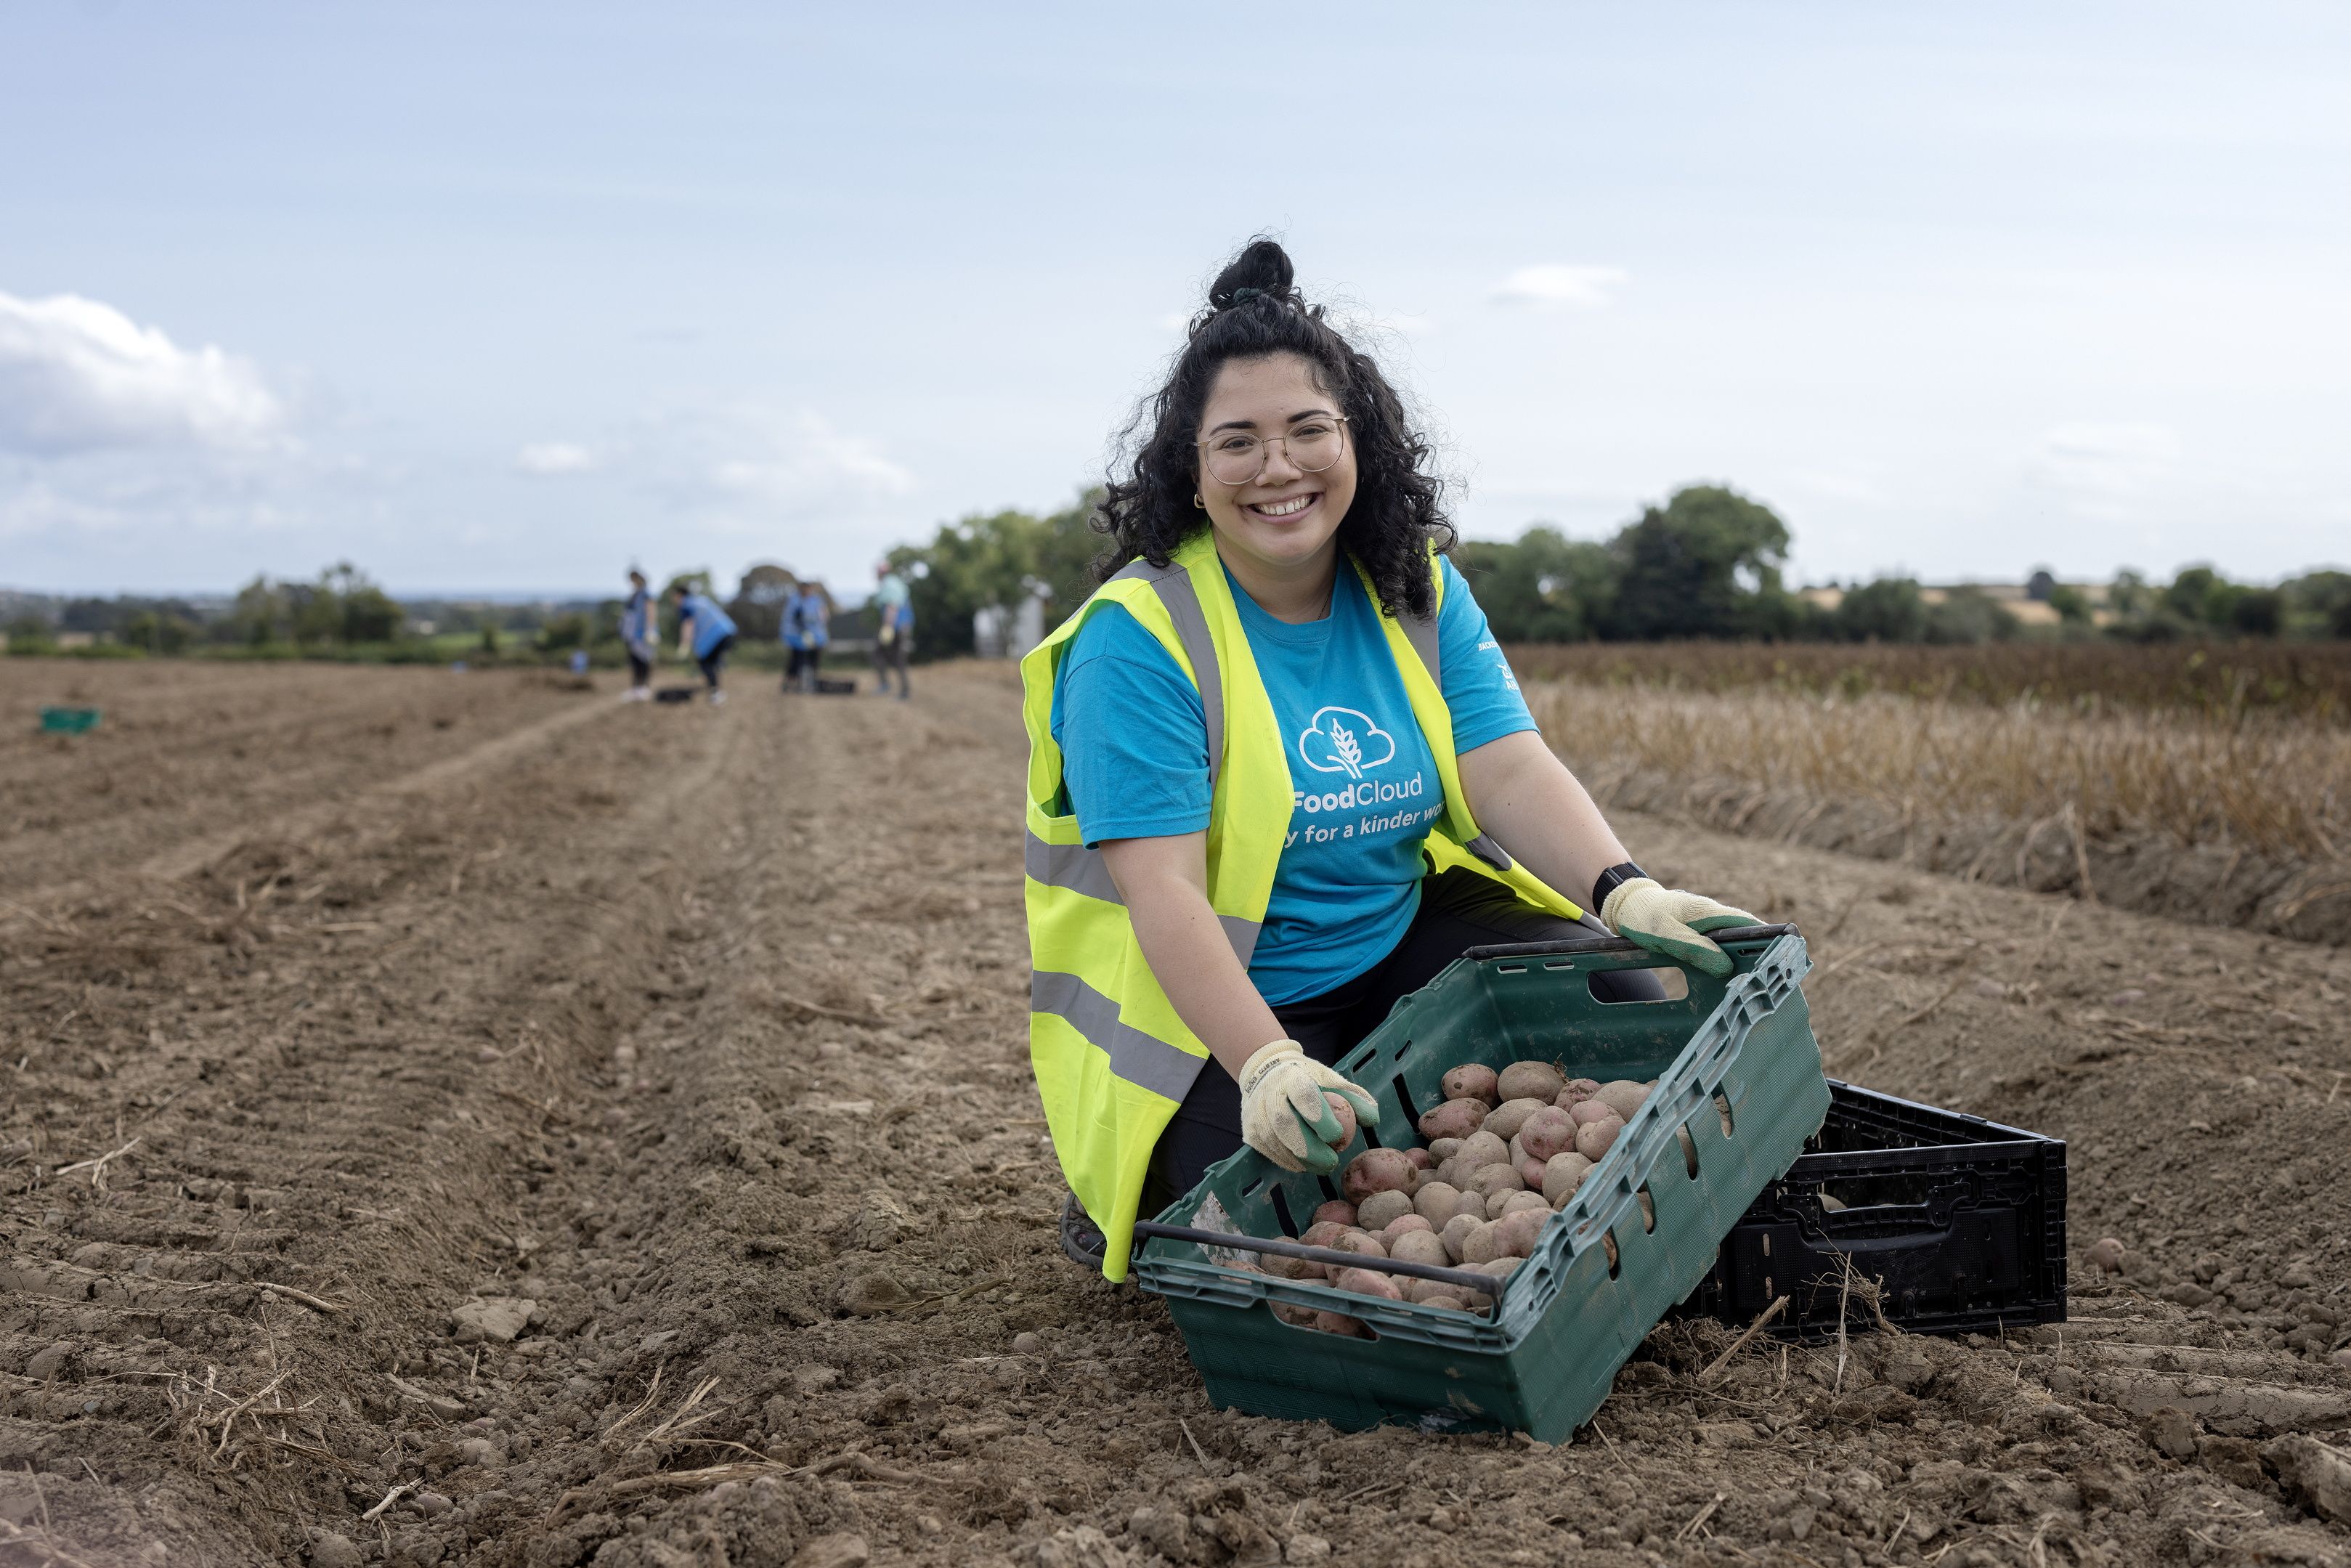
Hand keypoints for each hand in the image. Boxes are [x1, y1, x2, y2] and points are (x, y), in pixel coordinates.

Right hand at [1236, 1041, 1379, 1173]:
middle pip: (1286, 1125)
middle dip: (1311, 1148)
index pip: (1304, 1095)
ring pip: (1277, 1144)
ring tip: (1323, 1165)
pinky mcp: (1251, 1133)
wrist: (1265, 1071)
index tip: (1337, 1135)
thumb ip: (1353, 1097)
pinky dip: (1290, 1162)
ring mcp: (1257, 1115)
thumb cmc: (1306, 1078)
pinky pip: (1271, 1154)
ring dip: (1303, 1160)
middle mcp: (1270, 1096)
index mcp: (1293, 1078)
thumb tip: (1372, 1119)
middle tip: (1332, 1160)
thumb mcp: (1330, 1078)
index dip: (1320, 1117)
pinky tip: (1305, 1163)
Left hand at [1601, 878, 1757, 978]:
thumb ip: (1693, 948)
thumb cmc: (1644, 915)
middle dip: (1759, 959)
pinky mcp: (1700, 938)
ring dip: (1742, 965)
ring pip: (1733, 948)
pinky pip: (1718, 953)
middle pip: (1745, 940)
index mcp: (1710, 913)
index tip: (1783, 959)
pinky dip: (1725, 966)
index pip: (1748, 926)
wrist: (1627, 906)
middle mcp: (1714, 919)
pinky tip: (1727, 984)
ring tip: (1753, 989)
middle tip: (1769, 985)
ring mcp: (1708, 928)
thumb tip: (1725, 966)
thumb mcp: (1664, 934)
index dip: (1769, 941)